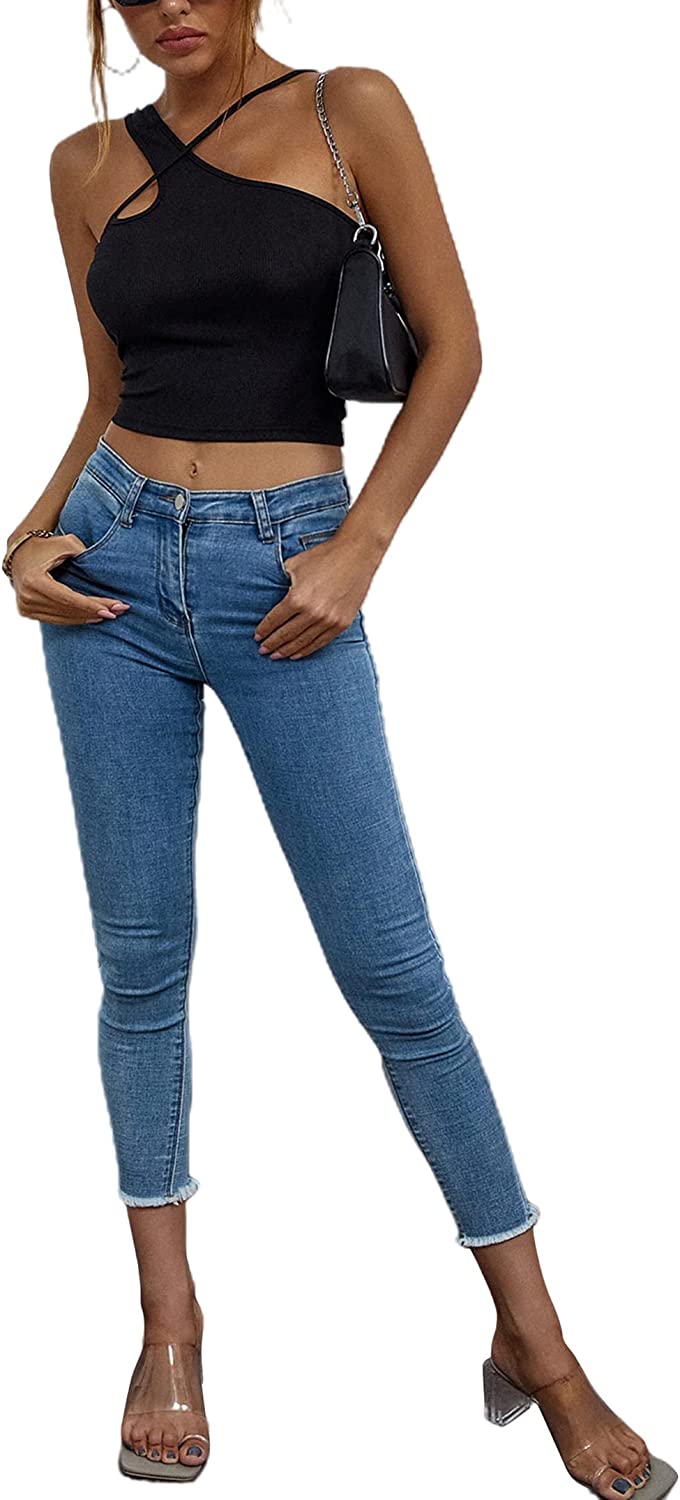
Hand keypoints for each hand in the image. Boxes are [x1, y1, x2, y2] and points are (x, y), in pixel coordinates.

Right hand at [9, 532, 130, 624]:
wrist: (20, 553)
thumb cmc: (47, 546)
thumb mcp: (66, 543)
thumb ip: (84, 553)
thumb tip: (105, 569)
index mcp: (34, 580)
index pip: (68, 598)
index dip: (90, 606)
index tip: (111, 610)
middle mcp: (27, 596)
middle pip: (68, 609)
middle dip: (95, 611)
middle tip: (118, 611)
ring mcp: (25, 606)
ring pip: (63, 617)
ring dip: (87, 617)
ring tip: (110, 615)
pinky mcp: (27, 611)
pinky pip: (55, 619)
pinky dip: (74, 619)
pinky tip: (92, 618)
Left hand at [254, 530, 374, 659]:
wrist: (356, 555)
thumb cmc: (325, 556)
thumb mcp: (294, 565)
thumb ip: (281, 582)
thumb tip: (272, 593)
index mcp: (297, 599)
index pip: (274, 620)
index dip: (264, 630)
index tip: (257, 636)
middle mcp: (312, 613)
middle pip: (286, 635)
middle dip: (272, 644)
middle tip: (263, 650)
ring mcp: (328, 620)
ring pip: (302, 642)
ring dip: (287, 650)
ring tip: (276, 655)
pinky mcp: (342, 623)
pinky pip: (321, 642)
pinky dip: (307, 649)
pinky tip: (297, 654)